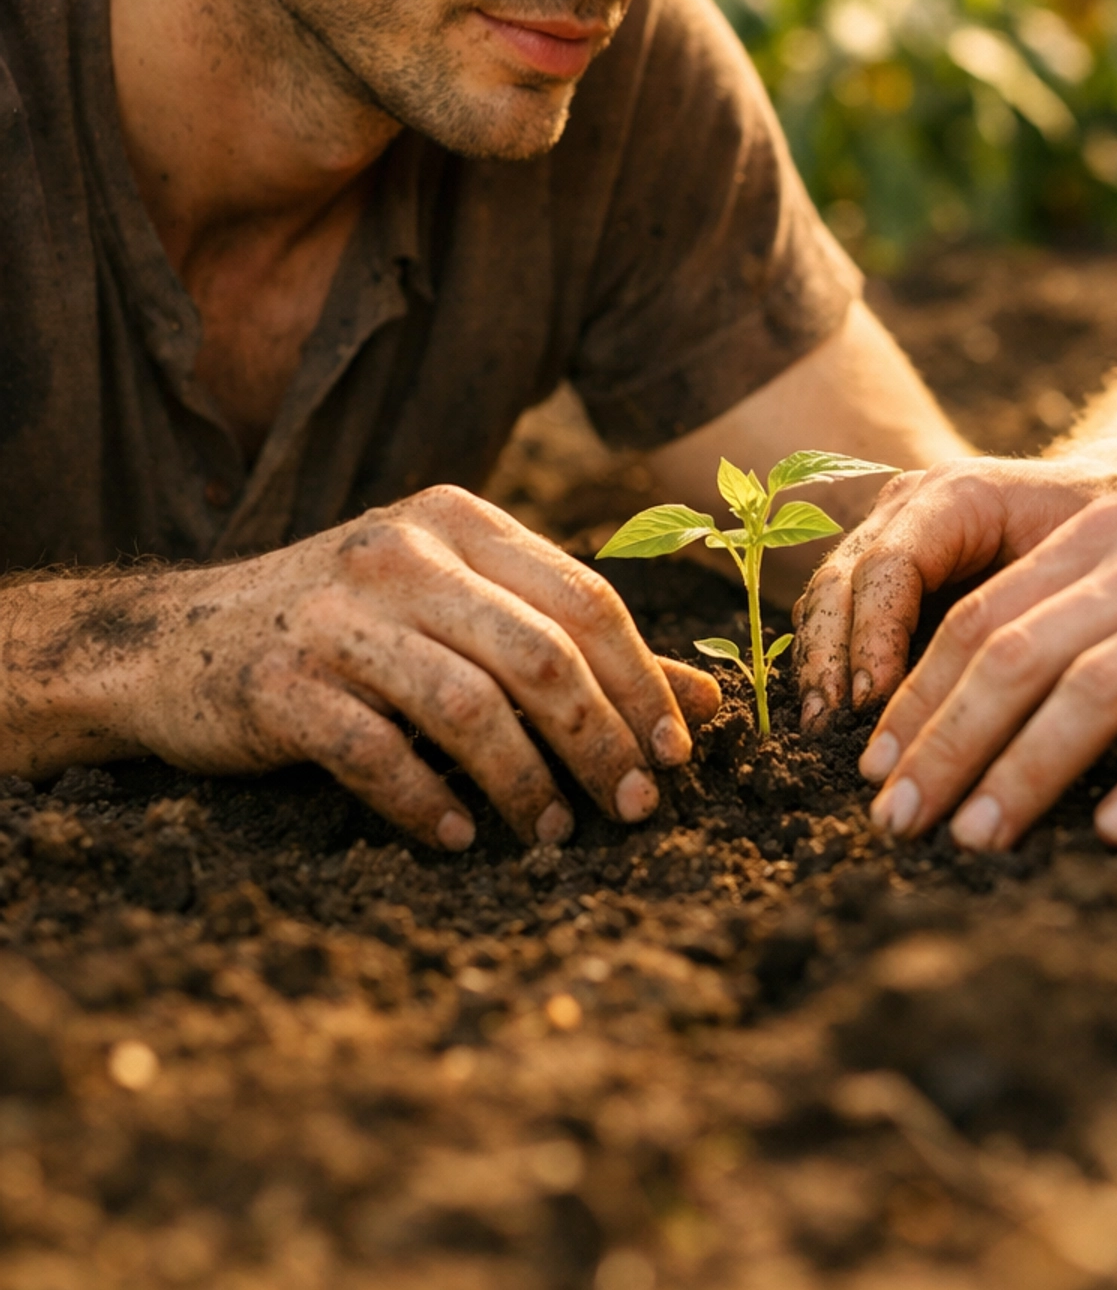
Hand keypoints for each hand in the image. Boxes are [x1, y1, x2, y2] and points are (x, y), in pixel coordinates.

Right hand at [81, 487, 719, 849]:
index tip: (678, 750)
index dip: (642, 679)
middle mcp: (400, 554)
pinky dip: (425, 802)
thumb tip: (703, 702)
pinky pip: (374, 752)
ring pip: (467, 704)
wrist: (172, 640)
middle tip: (635, 806)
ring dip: (525, 782)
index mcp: (455, 521)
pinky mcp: (278, 682)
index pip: (583, 596)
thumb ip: (569, 645)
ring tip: (552, 835)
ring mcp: (336, 615)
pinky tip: (455, 837)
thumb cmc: (347, 628)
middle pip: (538, 652)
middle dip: (602, 739)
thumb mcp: (455, 609)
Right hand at [792, 456, 1116, 724]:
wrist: (1106, 500)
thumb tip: (1012, 696)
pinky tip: (830, 716)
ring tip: (819, 730)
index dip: (874, 635)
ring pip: (830, 593)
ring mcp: (890, 530)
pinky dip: (830, 660)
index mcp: (957, 493)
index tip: (872, 703)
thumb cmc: (1112, 536)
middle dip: (832, 655)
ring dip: (819, 662)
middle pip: (846, 577)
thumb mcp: (1094, 567)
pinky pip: (840, 609)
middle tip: (830, 727)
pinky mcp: (886, 565)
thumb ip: (1046, 617)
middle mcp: (910, 504)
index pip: (891, 564)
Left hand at [855, 401, 1116, 852]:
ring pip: (1093, 690)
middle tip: (894, 822)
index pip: (983, 619)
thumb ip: (1094, 581)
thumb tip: (1008, 665)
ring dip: (1025, 770)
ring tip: (975, 839)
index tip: (874, 767)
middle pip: (1014, 658)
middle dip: (944, 744)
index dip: (920, 694)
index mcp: (1106, 539)